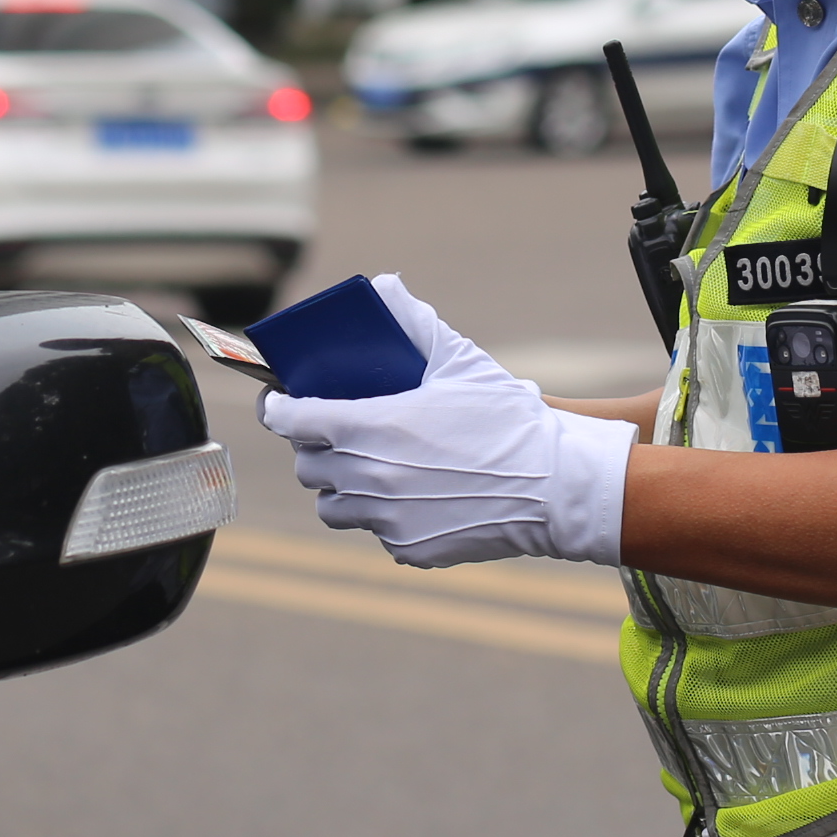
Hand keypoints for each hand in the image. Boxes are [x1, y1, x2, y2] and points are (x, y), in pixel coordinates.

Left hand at [256, 274, 636, 567]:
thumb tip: (384, 287)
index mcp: (369, 427)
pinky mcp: (409, 550)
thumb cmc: (508, 418)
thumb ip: (415, 322)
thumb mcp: (460, 361)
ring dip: (340, 487)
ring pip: (332, 507)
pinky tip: (411, 496)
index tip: (280, 403)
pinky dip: (384, 516)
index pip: (292, 420)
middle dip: (314, 447)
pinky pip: (376, 532)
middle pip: (307, 466)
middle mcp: (367, 479)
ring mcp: (386, 520)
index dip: (279, 409)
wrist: (556, 486)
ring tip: (364, 470)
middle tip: (333, 433)